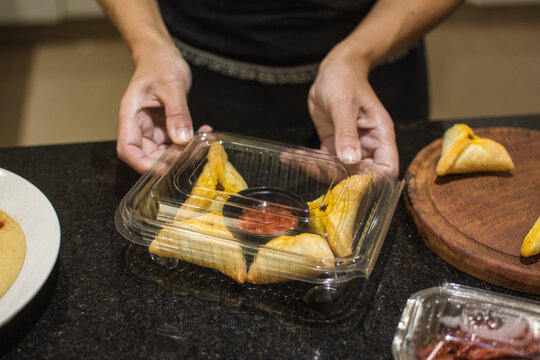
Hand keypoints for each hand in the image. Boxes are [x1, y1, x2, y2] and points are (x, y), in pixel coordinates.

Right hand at [117, 43, 207, 172]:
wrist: (162, 55)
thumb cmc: (159, 64)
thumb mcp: (171, 87)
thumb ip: (177, 113)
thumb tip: (182, 139)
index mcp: (130, 116)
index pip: (128, 149)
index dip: (142, 163)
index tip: (163, 168)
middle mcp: (140, 126)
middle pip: (148, 155)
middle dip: (170, 159)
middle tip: (193, 153)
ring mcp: (153, 128)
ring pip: (164, 151)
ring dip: (183, 152)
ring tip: (203, 142)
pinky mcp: (165, 127)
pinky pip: (176, 141)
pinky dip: (189, 141)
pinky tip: (204, 133)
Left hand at [308, 47, 398, 177]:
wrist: (334, 69)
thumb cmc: (345, 80)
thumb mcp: (343, 105)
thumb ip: (346, 133)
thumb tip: (350, 160)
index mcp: (380, 136)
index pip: (386, 169)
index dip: (372, 180)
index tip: (349, 179)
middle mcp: (367, 145)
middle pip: (359, 175)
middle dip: (336, 176)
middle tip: (315, 165)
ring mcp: (349, 146)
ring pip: (337, 171)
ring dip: (317, 169)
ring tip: (296, 158)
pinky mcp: (332, 144)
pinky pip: (323, 161)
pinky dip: (307, 161)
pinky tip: (291, 156)